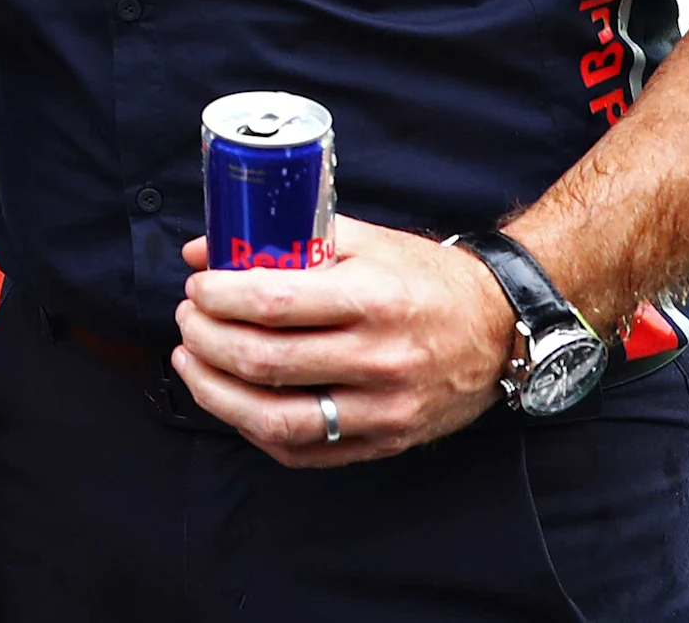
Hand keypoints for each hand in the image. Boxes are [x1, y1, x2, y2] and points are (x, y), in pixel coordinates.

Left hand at [172, 216, 518, 466]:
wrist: (500, 328)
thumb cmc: (424, 280)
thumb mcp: (366, 242)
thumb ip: (287, 238)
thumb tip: (204, 248)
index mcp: (372, 300)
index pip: (272, 304)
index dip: (218, 297)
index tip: (197, 286)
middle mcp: (378, 359)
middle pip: (263, 362)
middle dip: (206, 339)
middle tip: (188, 320)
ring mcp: (381, 409)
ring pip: (274, 418)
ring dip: (214, 392)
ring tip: (191, 361)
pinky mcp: (382, 442)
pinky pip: (301, 451)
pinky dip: (253, 429)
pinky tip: (231, 400)